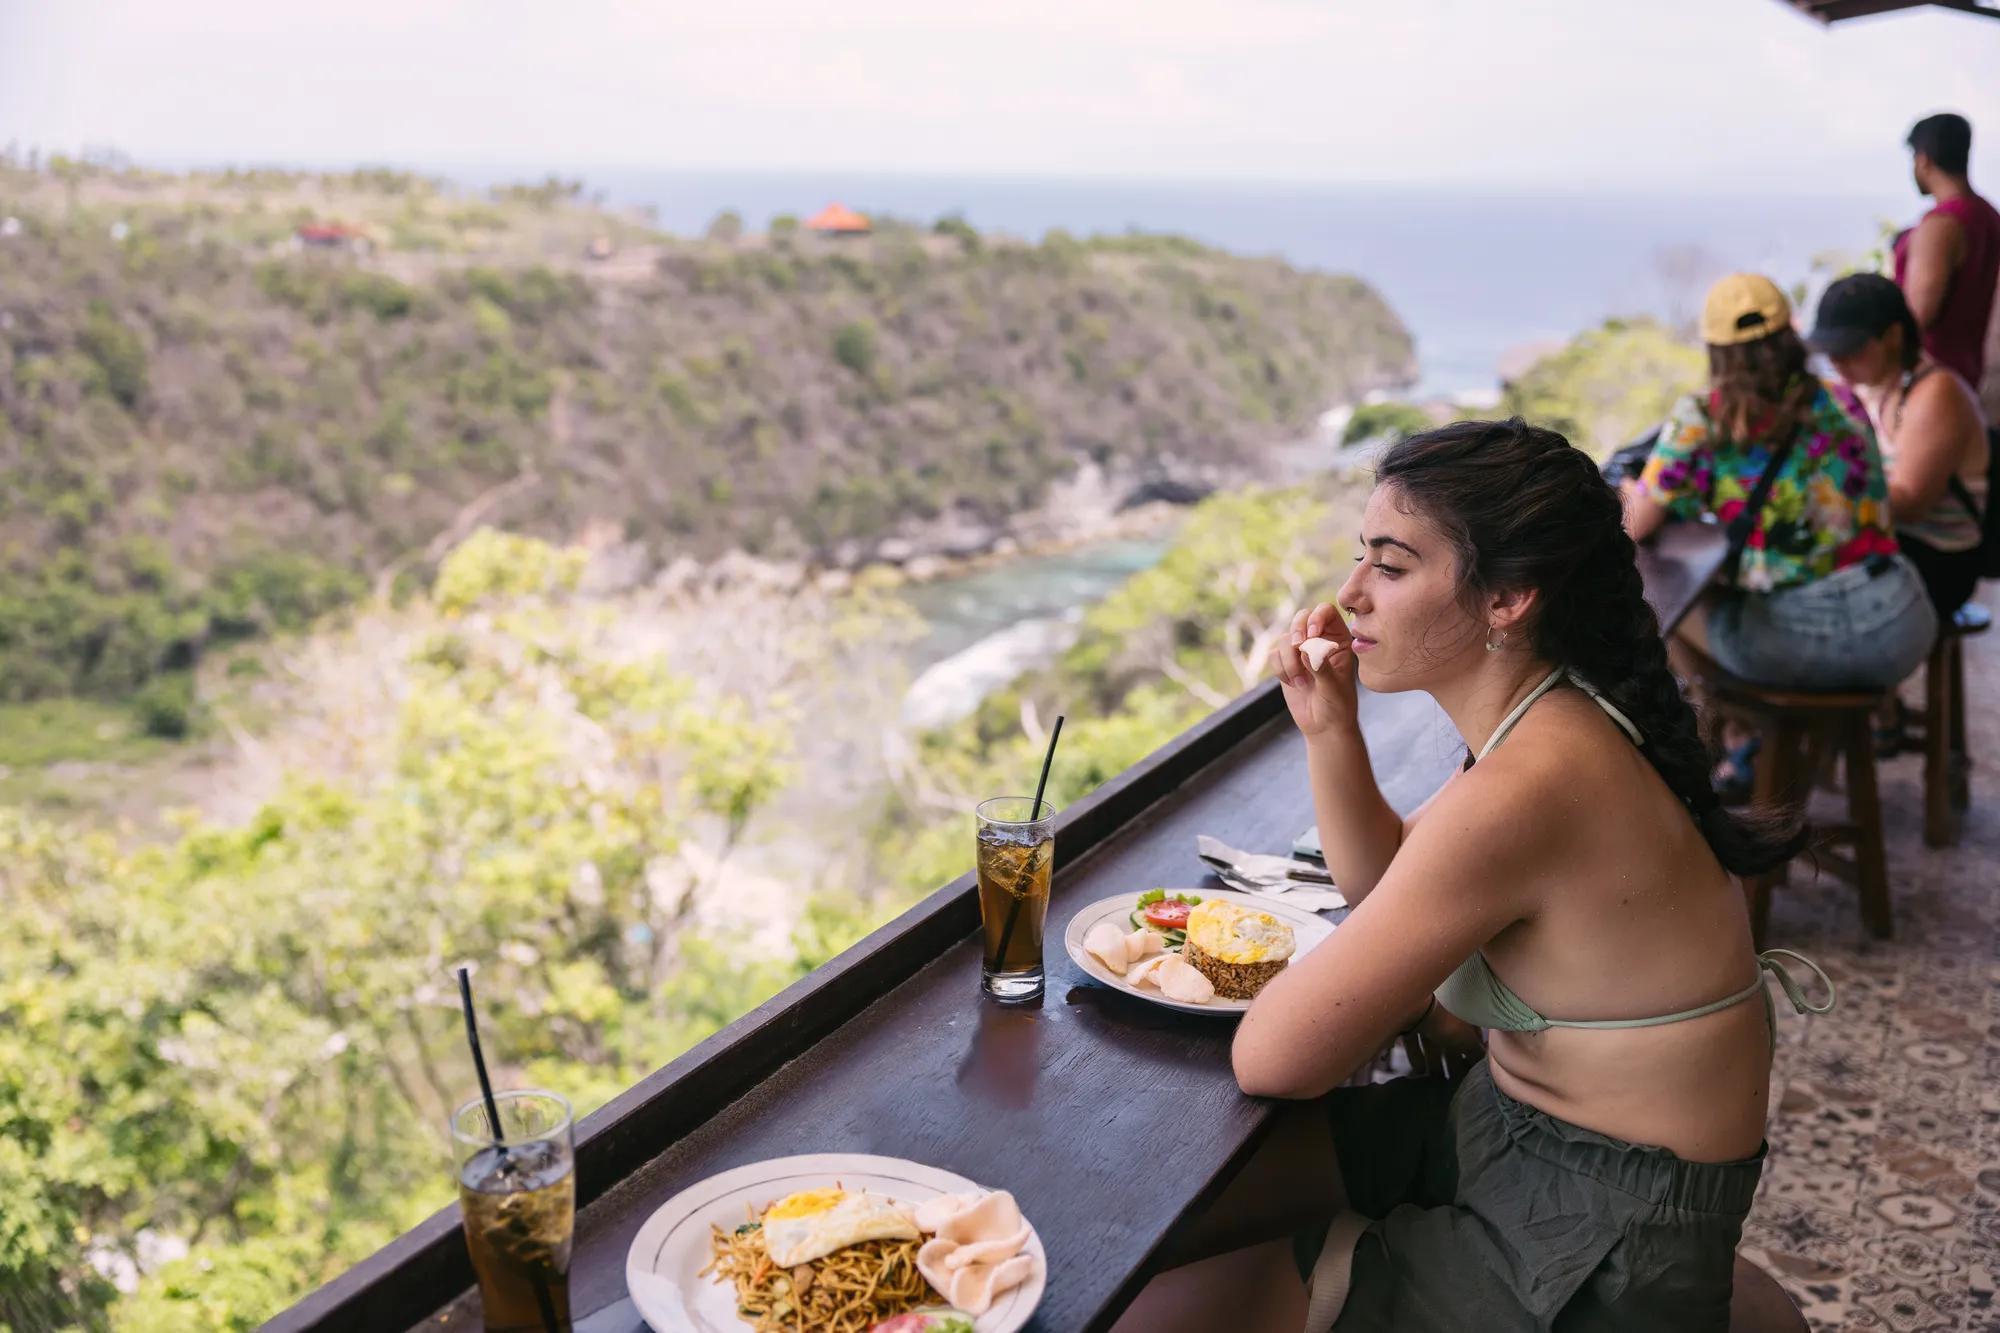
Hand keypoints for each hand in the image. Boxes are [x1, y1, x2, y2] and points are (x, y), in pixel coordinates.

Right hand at [1271, 601, 1358, 737]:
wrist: (1324, 725)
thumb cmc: (1338, 705)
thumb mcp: (1334, 687)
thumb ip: (1321, 667)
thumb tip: (1306, 650)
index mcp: (1339, 639)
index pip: (1326, 612)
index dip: (1316, 618)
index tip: (1312, 635)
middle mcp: (1319, 640)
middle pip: (1301, 617)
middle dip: (1296, 632)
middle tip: (1298, 647)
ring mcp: (1300, 651)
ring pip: (1285, 639)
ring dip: (1289, 661)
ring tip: (1301, 682)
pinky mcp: (1285, 663)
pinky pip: (1274, 655)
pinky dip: (1280, 670)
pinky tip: (1293, 684)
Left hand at [1400, 1002, 1483, 1081]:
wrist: (1415, 1008)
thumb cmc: (1446, 1023)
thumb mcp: (1468, 1040)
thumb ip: (1476, 1053)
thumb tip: (1484, 1063)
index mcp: (1464, 1017)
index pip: (1472, 1038)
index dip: (1472, 1056)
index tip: (1471, 1074)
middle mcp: (1447, 1016)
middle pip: (1451, 1043)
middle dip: (1452, 1063)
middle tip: (1451, 1083)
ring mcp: (1427, 1018)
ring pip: (1432, 1044)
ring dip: (1434, 1063)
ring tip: (1434, 1081)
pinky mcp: (1409, 1023)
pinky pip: (1415, 1043)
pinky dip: (1417, 1057)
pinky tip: (1419, 1072)